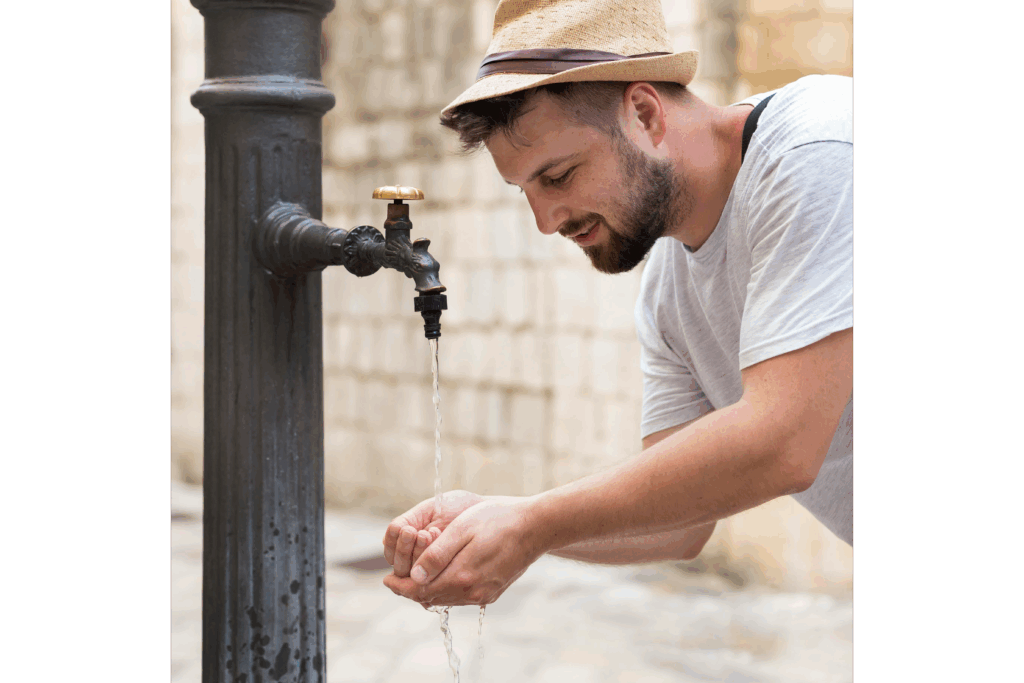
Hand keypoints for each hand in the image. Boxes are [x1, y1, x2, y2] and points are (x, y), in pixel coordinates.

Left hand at [383, 496, 544, 606]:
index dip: (400, 586)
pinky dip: (447, 590)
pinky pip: (462, 597)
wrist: (536, 527)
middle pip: (431, 598)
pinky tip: (443, 578)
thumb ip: (436, 555)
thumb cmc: (498, 521)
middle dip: (411, 589)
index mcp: (462, 577)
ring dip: (429, 591)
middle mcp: (473, 593)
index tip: (386, 580)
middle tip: (395, 579)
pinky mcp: (493, 593)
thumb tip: (414, 575)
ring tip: (416, 578)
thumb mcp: (462, 530)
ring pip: (446, 599)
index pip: (420, 590)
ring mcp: (484, 595)